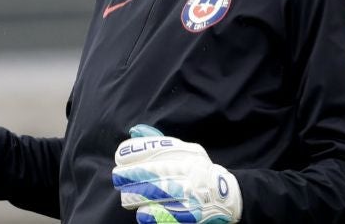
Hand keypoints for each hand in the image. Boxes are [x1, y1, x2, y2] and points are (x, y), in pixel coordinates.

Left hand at [112, 124, 241, 223]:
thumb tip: (135, 131)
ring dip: (137, 195)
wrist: (227, 197)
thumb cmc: (197, 171)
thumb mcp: (184, 152)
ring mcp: (194, 192)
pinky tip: (141, 213)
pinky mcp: (194, 214)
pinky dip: (154, 214)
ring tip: (126, 197)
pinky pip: (170, 214)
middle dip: (131, 174)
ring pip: (159, 192)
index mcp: (188, 153)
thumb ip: (159, 143)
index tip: (119, 157)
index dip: (136, 153)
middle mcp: (192, 170)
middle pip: (155, 170)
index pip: (158, 149)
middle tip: (117, 177)